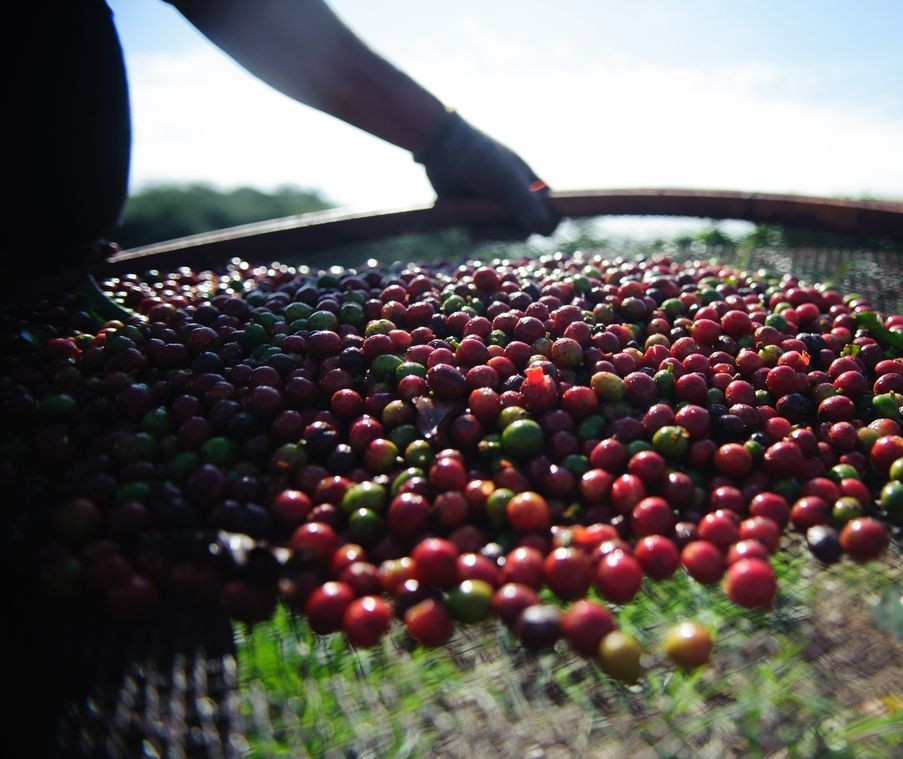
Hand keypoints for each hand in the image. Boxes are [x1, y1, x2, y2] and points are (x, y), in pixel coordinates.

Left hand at [415, 112, 558, 236]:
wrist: (443, 150)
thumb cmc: (480, 159)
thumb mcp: (506, 181)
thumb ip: (526, 204)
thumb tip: (545, 230)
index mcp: (533, 187)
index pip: (552, 213)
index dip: (548, 222)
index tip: (536, 227)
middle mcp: (518, 199)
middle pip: (527, 230)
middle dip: (510, 230)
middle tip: (491, 222)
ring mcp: (498, 208)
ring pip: (505, 235)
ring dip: (492, 231)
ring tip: (475, 220)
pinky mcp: (479, 215)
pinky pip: (486, 234)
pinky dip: (479, 230)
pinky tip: (468, 221)